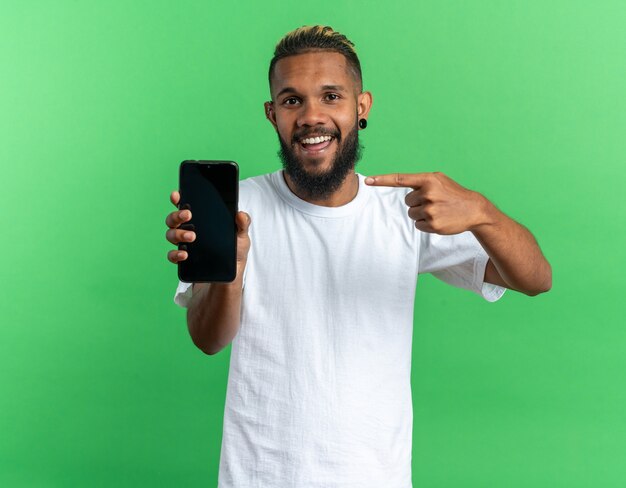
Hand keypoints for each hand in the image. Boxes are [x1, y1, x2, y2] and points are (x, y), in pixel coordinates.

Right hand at [165, 191, 251, 274]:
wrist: (233, 272)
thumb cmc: (235, 251)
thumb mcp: (241, 235)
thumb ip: (243, 224)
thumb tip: (240, 214)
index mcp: (200, 220)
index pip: (184, 206)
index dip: (178, 198)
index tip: (177, 194)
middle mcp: (188, 230)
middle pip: (173, 219)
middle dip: (177, 215)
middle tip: (188, 215)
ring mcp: (184, 244)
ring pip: (170, 234)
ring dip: (178, 233)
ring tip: (192, 236)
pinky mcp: (183, 260)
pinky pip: (172, 255)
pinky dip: (176, 254)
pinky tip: (184, 254)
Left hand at [364, 172, 486, 234]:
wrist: (473, 209)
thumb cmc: (452, 193)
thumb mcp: (438, 180)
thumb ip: (420, 182)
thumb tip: (400, 186)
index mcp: (427, 180)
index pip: (400, 179)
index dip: (382, 180)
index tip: (367, 180)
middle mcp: (427, 193)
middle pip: (407, 201)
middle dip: (417, 203)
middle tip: (434, 202)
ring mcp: (430, 210)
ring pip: (411, 214)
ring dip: (421, 214)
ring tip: (438, 210)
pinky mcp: (433, 224)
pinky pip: (418, 225)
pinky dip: (426, 224)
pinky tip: (439, 219)